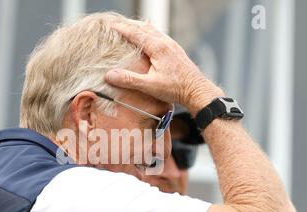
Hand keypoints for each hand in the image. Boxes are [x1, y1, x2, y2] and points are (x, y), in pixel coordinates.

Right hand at [105, 21, 223, 115]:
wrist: (197, 91)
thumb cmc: (175, 89)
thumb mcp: (149, 86)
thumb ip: (129, 79)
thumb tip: (109, 75)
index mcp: (158, 47)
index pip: (136, 33)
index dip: (122, 29)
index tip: (110, 26)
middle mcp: (165, 42)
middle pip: (144, 27)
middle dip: (129, 25)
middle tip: (116, 24)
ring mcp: (172, 45)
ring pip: (153, 30)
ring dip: (139, 27)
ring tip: (129, 27)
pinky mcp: (176, 51)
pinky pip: (160, 36)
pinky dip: (149, 33)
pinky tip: (148, 38)